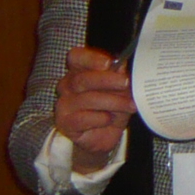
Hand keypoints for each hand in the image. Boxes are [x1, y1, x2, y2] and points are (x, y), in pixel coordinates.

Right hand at [53, 46, 136, 168]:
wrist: (103, 136)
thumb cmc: (110, 109)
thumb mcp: (120, 91)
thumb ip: (119, 78)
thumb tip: (122, 66)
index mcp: (79, 71)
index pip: (76, 57)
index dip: (91, 58)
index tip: (109, 63)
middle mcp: (67, 85)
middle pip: (82, 78)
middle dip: (107, 80)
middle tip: (126, 83)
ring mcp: (64, 104)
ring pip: (87, 99)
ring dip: (113, 101)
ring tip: (130, 105)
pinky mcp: (65, 122)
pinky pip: (83, 118)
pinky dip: (100, 118)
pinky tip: (109, 119)